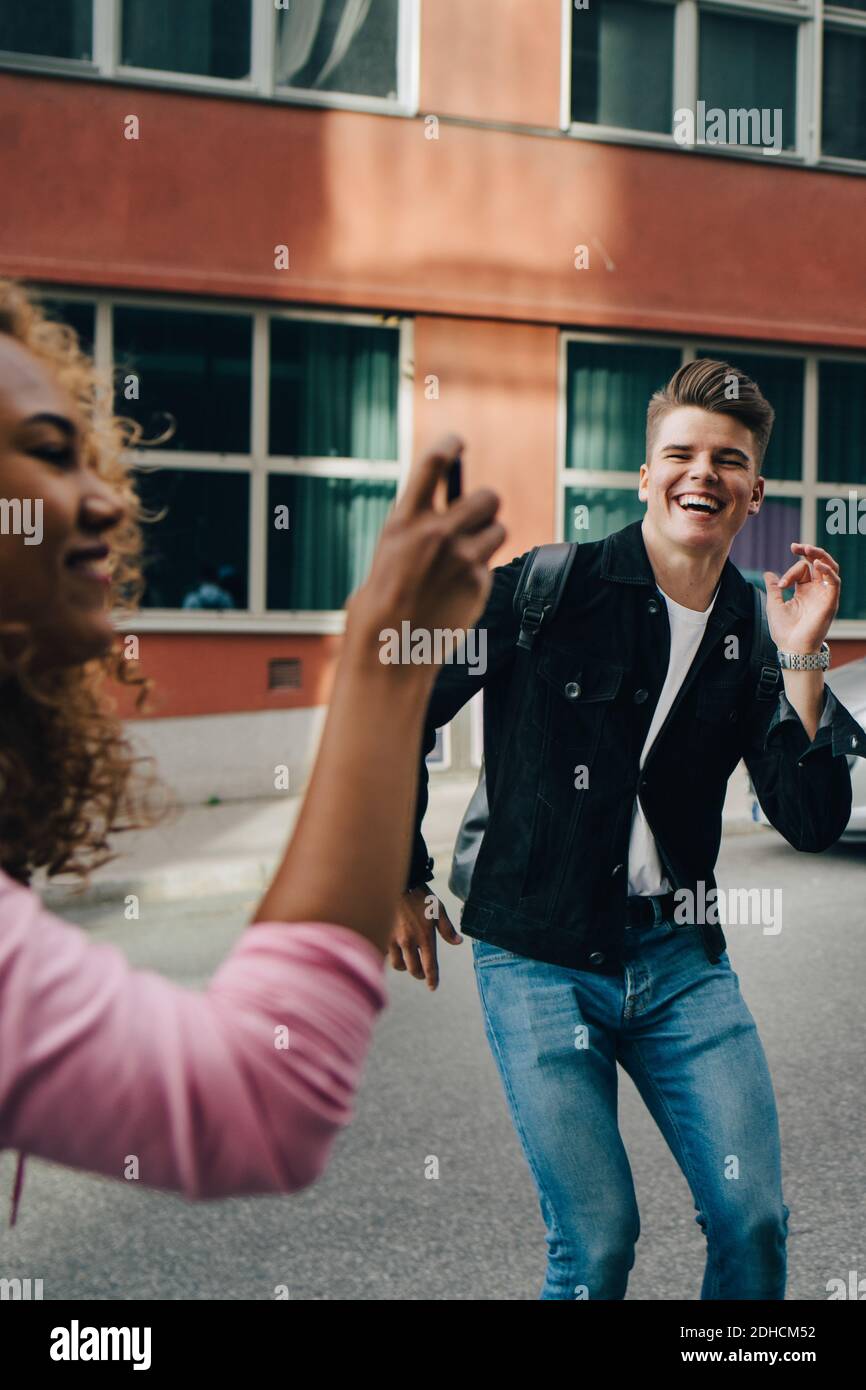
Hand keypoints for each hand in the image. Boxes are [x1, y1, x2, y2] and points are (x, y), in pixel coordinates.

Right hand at [345, 434, 504, 656]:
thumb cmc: (379, 605)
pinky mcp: (478, 583)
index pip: (433, 463)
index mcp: (404, 521)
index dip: (450, 445)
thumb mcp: (388, 555)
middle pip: (488, 496)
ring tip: (465, 559)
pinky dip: (478, 577)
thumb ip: (416, 530)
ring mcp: (462, 559)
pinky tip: (456, 594)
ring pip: (498, 530)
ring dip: (487, 539)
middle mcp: (437, 533)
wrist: (388, 651)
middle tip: (476, 517)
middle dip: (485, 505)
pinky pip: (489, 568)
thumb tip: (445, 512)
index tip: (458, 442)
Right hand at [390, 888, 461, 990]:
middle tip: (421, 972)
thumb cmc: (420, 896)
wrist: (396, 883)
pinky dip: (392, 956)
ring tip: (408, 961)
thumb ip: (447, 929)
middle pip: (414, 970)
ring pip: (398, 965)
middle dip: (419, 974)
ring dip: (405, 966)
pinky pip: (387, 954)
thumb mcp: (438, 910)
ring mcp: (393, 940)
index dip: (432, 979)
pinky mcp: (382, 935)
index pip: (429, 966)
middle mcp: (409, 942)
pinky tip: (395, 952)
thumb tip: (458, 942)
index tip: (433, 987)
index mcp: (425, 937)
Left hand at [763, 543, 839, 653]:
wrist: (791, 648)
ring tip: (808, 549)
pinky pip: (835, 582)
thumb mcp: (774, 604)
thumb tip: (768, 574)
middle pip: (819, 563)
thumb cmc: (784, 630)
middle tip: (796, 546)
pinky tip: (817, 565)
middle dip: (810, 551)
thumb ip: (774, 588)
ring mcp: (824, 595)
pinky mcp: (830, 602)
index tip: (781, 585)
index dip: (791, 572)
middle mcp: (816, 591)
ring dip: (820, 556)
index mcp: (804, 591)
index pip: (803, 569)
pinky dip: (828, 571)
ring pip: (830, 568)